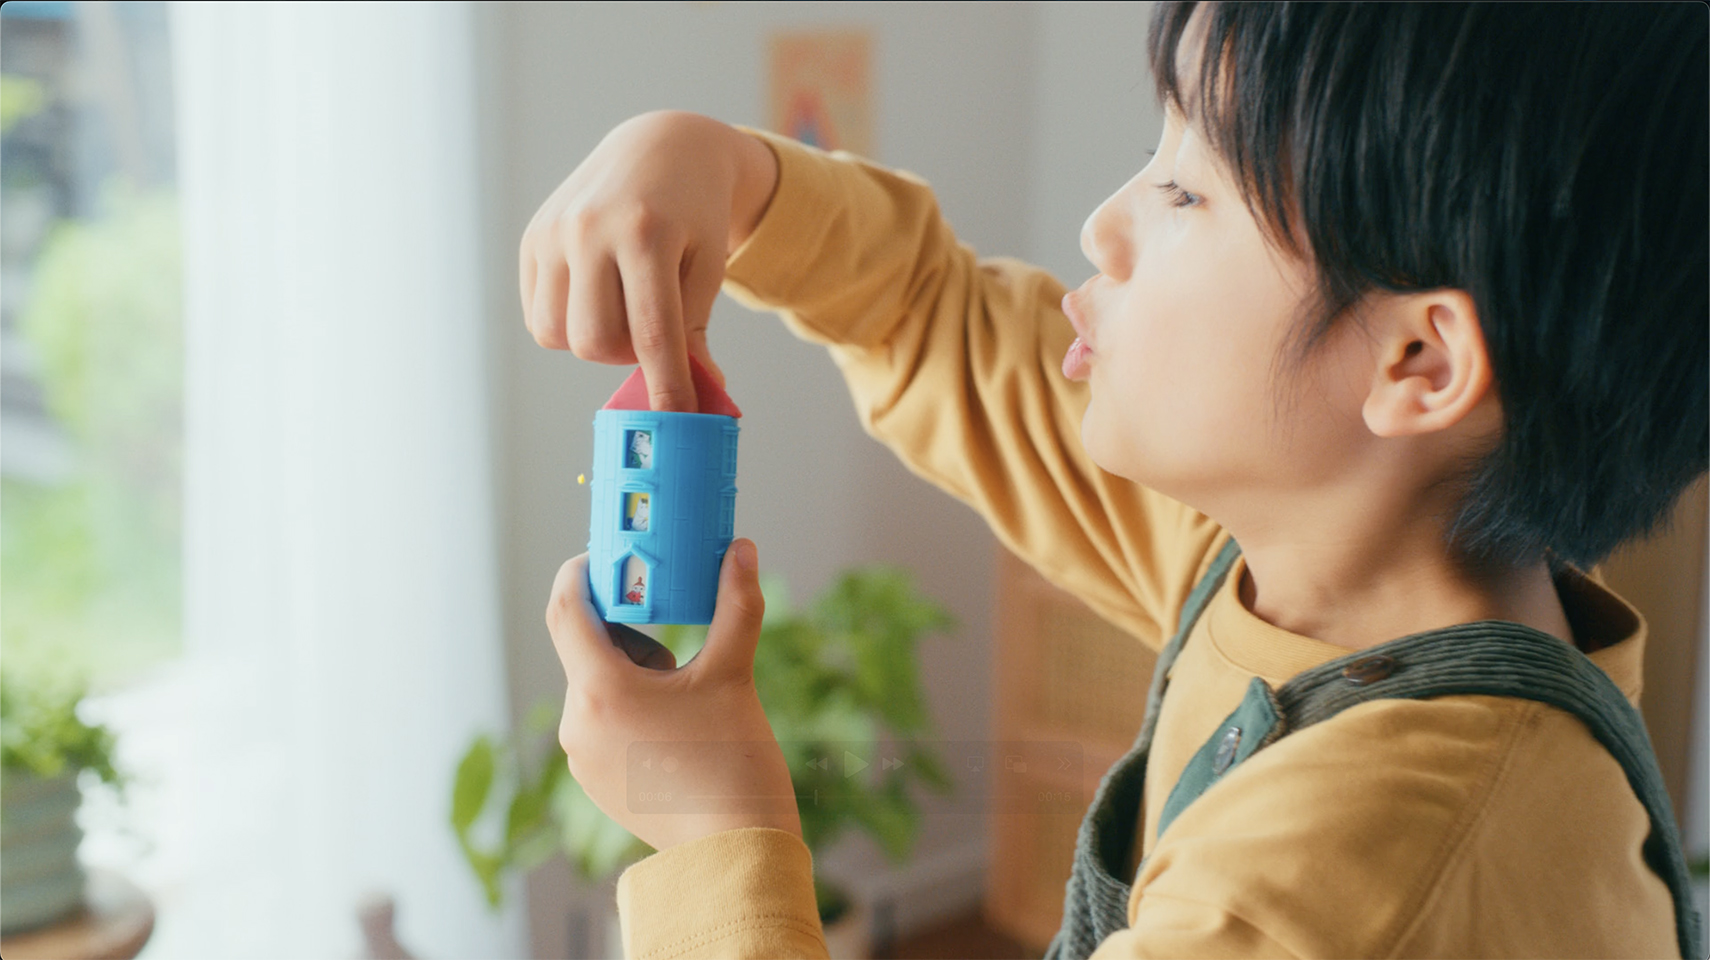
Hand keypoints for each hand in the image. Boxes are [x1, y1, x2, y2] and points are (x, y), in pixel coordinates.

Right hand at [518, 110, 779, 410]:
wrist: (660, 148)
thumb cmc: (695, 214)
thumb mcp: (708, 265)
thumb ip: (695, 331)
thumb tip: (696, 398)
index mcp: (646, 232)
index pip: (652, 333)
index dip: (666, 385)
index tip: (677, 419)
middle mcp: (589, 228)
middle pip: (595, 342)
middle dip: (627, 355)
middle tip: (652, 330)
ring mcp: (553, 233)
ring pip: (559, 336)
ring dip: (595, 341)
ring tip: (623, 308)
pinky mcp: (532, 239)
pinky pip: (540, 317)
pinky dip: (569, 324)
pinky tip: (596, 296)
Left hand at [545, 538, 801, 851]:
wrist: (737, 850)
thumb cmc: (733, 764)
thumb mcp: (734, 674)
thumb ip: (736, 605)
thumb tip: (741, 549)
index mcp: (601, 691)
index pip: (565, 610)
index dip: (580, 573)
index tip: (606, 556)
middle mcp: (577, 724)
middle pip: (587, 649)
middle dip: (627, 628)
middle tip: (671, 621)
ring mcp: (582, 758)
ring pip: (597, 687)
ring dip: (631, 670)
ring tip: (684, 685)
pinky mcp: (596, 782)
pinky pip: (602, 724)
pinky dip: (631, 707)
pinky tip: (674, 723)